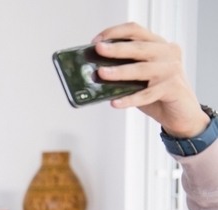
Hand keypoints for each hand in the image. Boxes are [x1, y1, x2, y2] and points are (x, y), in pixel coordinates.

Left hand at [92, 22, 210, 137]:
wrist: (181, 112)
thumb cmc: (156, 91)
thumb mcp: (139, 76)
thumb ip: (124, 68)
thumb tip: (94, 71)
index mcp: (157, 44)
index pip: (135, 31)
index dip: (115, 32)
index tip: (96, 41)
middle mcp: (167, 53)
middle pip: (139, 47)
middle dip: (117, 48)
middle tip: (99, 49)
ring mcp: (171, 70)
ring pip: (142, 69)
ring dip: (120, 71)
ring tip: (102, 73)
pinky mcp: (173, 88)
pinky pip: (147, 94)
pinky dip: (129, 99)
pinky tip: (115, 102)